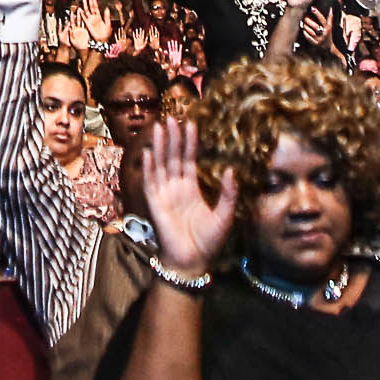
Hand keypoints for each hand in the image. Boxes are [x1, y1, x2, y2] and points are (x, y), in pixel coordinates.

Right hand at [136, 117, 237, 276]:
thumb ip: (227, 193)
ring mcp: (165, 195)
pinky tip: (149, 153)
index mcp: (191, 189)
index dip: (189, 143)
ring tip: (160, 127)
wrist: (192, 262)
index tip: (190, 124)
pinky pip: (150, 182)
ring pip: (160, 165)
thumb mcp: (224, 215)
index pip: (189, 160)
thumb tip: (230, 170)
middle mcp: (176, 188)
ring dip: (160, 146)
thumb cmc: (208, 241)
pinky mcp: (155, 204)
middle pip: (173, 157)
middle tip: (171, 117)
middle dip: (172, 138)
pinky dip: (149, 168)